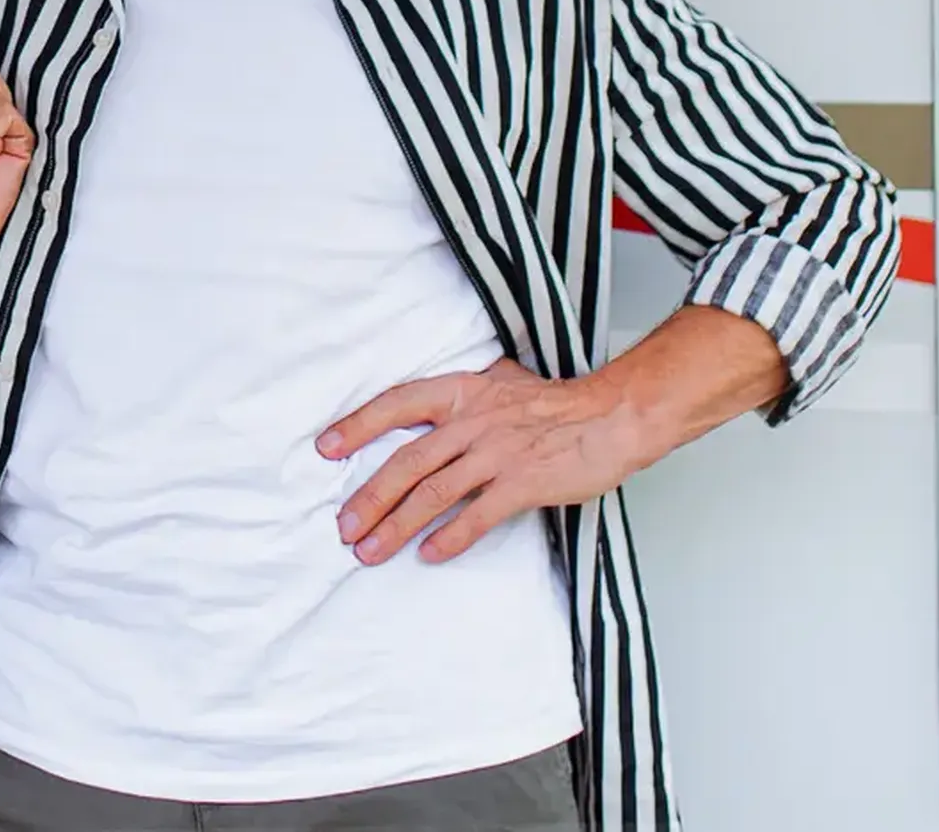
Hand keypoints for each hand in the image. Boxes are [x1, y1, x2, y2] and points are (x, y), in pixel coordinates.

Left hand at [321, 358, 642, 564]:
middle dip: (370, 498)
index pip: (398, 404)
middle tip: (344, 527)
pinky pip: (477, 516)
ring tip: (370, 552)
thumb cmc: (557, 404)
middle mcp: (473, 422)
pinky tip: (430, 555)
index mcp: (463, 393)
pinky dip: (451, 538)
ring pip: (433, 494)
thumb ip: (464, 397)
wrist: (613, 415)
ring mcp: (497, 454)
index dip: (359, 425)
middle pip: (407, 462)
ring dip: (396, 526)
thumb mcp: (501, 383)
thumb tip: (430, 408)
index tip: (326, 447)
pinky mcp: (523, 484)